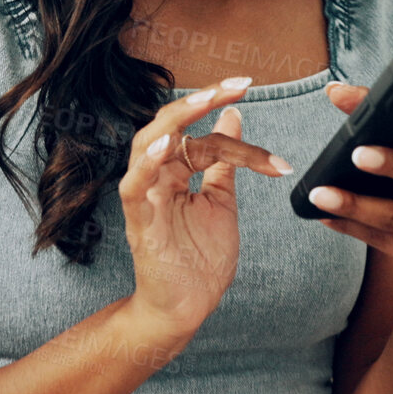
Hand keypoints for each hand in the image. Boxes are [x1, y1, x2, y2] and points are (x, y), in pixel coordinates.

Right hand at [120, 76, 296, 331]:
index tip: (258, 110)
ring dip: (175, 120)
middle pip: (170, 125)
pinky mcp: (139, 222)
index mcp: (176, 171)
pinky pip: (134, 187)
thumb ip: (225, 161)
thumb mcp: (221, 201)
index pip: (202, 135)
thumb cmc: (199, 258)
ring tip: (204, 101)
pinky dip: (147, 164)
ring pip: (147, 145)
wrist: (188, 307)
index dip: (232, 126)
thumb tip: (234, 117)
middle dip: (202, 100)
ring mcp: (145, 198)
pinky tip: (168, 145)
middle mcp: (157, 177)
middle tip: (236, 86)